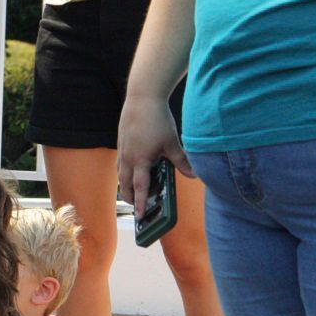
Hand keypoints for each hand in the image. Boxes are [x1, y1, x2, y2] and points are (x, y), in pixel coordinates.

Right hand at [117, 93, 192, 216]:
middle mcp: (128, 158)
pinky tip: (130, 169)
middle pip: (125, 184)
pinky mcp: (121, 142)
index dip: (140, 203)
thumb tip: (194, 175)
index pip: (140, 187)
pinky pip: (121, 162)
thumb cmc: (157, 120)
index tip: (140, 216)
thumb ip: (181, 161)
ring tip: (130, 192)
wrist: (142, 99)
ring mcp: (122, 150)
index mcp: (140, 160)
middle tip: (134, 207)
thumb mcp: (172, 142)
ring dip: (125, 185)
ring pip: (121, 173)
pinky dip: (124, 171)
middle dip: (129, 197)